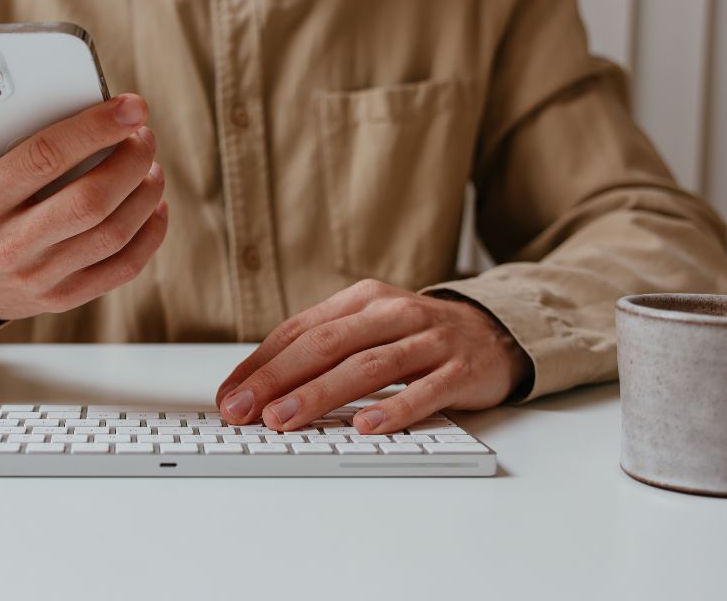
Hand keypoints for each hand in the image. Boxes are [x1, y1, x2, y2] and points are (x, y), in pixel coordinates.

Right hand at [0, 79, 167, 324]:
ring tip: (149, 163)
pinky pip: (121, 268)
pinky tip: (154, 205)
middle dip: (129, 160)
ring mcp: (40, 276)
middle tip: (143, 133)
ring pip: (111, 234)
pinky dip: (148, 235)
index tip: (129, 106)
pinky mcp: (63, 297)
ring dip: (144, 194)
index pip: (45, 157)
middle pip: (89, 200)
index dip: (94, 128)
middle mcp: (10, 244)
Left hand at [214, 279, 531, 432]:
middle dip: (278, 379)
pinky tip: (366, 426)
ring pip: (368, 366)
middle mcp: (393, 314)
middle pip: (326, 345)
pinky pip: (425, 391)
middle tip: (245, 409)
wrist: (496, 331)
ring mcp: (429, 340)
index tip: (230, 395)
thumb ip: (324, 351)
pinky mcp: (461, 370)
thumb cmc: (417, 336)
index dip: (261, 363)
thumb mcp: (369, 328)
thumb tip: (261, 388)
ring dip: (321, 394)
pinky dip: (394, 409)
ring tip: (285, 419)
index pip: (300, 330)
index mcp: (362, 300)